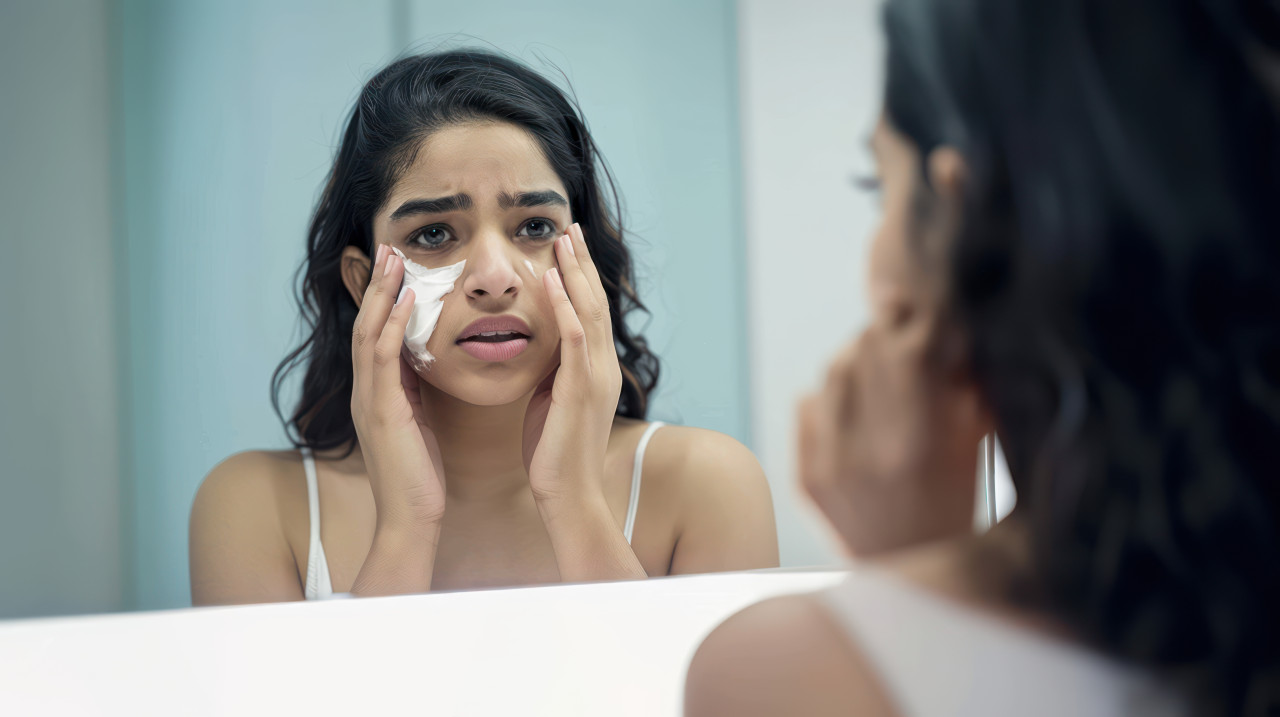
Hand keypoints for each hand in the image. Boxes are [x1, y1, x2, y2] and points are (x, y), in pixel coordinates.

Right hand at [350, 243, 446, 531]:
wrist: (412, 519)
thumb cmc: (420, 476)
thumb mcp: (418, 423)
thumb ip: (415, 392)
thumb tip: (426, 364)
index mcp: (377, 393)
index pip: (375, 334)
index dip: (382, 298)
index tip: (394, 264)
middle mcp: (366, 391)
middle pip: (366, 324)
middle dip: (377, 284)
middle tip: (386, 246)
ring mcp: (370, 400)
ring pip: (368, 333)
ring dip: (381, 293)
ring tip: (393, 258)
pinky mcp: (382, 411)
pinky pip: (384, 358)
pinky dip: (393, 325)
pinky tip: (408, 299)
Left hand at [522, 223, 622, 507]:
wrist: (569, 494)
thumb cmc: (555, 454)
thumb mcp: (552, 403)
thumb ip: (554, 373)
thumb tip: (542, 352)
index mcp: (595, 370)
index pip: (590, 312)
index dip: (580, 277)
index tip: (567, 247)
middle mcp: (603, 367)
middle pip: (594, 302)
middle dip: (582, 263)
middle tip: (569, 227)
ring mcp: (596, 376)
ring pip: (589, 312)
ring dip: (576, 273)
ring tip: (564, 240)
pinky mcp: (581, 389)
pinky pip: (575, 339)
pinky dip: (566, 307)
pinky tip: (555, 281)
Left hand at [796, 320, 986, 557]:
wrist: (914, 574)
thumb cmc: (957, 502)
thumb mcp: (974, 444)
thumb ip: (963, 385)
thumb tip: (946, 326)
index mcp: (919, 444)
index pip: (906, 348)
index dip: (920, 324)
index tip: (931, 321)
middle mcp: (868, 454)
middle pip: (864, 349)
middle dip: (888, 335)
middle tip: (904, 338)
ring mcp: (830, 467)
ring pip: (832, 370)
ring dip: (859, 359)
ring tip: (881, 374)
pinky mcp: (805, 478)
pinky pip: (806, 403)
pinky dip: (831, 398)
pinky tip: (855, 412)